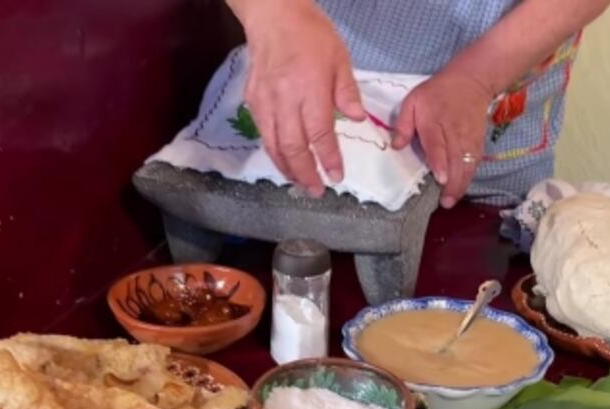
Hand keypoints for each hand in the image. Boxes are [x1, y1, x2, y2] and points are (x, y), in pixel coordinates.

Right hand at [239, 0, 365, 195]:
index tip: (336, 176)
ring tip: (300, 182)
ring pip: (273, 145)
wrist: (273, 16)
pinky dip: (273, 152)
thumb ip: (347, 92)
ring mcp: (265, 101)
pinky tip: (284, 160)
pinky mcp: (252, 100)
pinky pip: (262, 133)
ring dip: (287, 168)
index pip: (320, 133)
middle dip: (305, 173)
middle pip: (292, 147)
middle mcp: (284, 99)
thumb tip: (357, 119)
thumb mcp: (339, 59)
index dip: (328, 158)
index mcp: (310, 89)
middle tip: (316, 190)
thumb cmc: (311, 35)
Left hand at [392, 71, 493, 207]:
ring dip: (461, 184)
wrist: (472, 80)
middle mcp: (453, 133)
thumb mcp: (413, 101)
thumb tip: (396, 146)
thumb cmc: (437, 92)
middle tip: (445, 202)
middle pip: (456, 161)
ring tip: (452, 200)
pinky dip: (470, 176)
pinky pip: (475, 162)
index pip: (438, 145)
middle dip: (452, 183)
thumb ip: (403, 124)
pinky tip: (462, 188)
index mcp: (434, 123)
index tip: (440, 179)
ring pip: (467, 164)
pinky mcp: (478, 142)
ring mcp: (468, 139)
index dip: (440, 162)